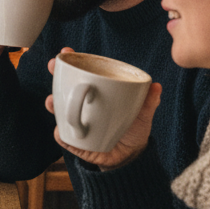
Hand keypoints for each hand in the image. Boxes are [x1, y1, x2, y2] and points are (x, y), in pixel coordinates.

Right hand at [45, 52, 160, 170]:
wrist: (130, 157)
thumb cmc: (134, 129)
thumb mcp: (143, 114)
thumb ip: (149, 101)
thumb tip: (156, 86)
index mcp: (97, 92)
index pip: (82, 73)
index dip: (71, 61)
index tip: (67, 52)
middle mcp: (82, 104)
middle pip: (64, 86)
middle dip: (55, 74)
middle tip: (53, 66)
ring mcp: (75, 121)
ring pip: (58, 109)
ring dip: (53, 103)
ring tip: (53, 101)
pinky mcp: (73, 141)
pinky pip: (62, 136)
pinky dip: (59, 134)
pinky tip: (60, 131)